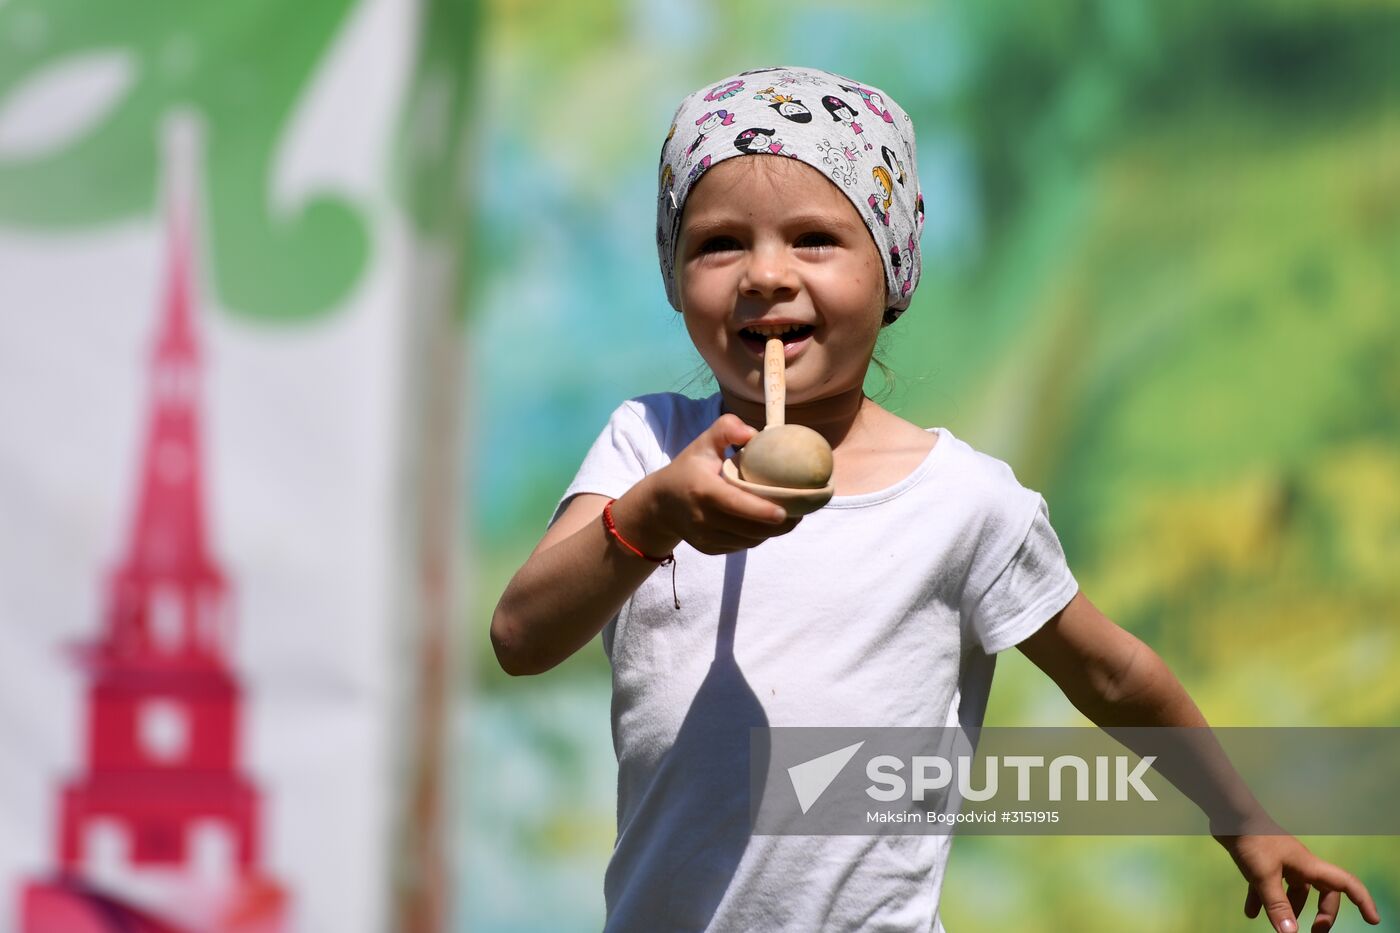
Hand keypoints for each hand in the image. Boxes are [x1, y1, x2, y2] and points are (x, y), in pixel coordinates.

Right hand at [648, 414, 802, 553]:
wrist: (661, 504)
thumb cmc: (689, 469)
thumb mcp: (703, 443)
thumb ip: (726, 429)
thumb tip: (754, 433)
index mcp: (702, 490)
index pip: (734, 504)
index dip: (760, 511)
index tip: (784, 512)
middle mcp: (702, 519)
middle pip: (748, 529)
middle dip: (779, 525)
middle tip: (801, 512)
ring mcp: (705, 538)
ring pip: (748, 541)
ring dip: (772, 533)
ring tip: (792, 518)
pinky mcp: (709, 550)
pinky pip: (741, 546)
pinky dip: (758, 537)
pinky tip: (768, 525)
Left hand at [1215, 833, 1379, 931]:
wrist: (1229, 815)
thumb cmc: (1251, 840)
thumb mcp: (1264, 877)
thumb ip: (1277, 905)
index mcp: (1309, 866)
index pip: (1346, 883)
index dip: (1363, 901)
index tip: (1373, 920)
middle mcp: (1300, 865)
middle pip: (1323, 893)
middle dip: (1323, 915)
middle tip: (1314, 932)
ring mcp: (1282, 863)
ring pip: (1295, 891)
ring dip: (1289, 909)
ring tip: (1280, 928)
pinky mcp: (1263, 862)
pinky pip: (1268, 886)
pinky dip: (1262, 900)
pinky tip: (1250, 913)